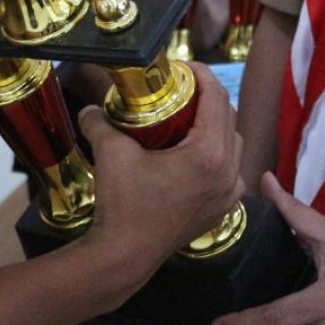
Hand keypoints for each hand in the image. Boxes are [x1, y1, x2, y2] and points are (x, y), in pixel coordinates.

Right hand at [77, 63, 243, 275]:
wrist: (124, 257)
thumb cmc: (123, 204)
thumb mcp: (111, 153)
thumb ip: (100, 121)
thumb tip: (91, 107)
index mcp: (209, 154)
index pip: (217, 98)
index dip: (202, 74)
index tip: (181, 67)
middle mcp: (228, 172)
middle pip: (229, 117)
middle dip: (207, 97)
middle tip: (180, 88)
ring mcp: (229, 194)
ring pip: (233, 143)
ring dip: (215, 124)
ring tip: (186, 116)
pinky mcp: (222, 209)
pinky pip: (230, 169)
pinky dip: (217, 153)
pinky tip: (192, 152)